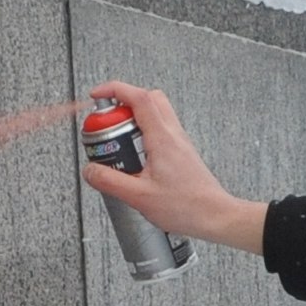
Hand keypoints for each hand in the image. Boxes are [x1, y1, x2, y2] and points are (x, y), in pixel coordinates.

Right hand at [79, 82, 268, 255]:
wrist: (214, 216)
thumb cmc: (187, 206)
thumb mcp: (139, 197)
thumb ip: (110, 181)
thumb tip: (90, 170)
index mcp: (162, 138)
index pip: (138, 97)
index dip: (114, 89)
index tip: (97, 95)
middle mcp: (173, 134)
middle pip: (149, 98)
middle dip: (123, 102)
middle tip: (108, 123)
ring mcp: (179, 141)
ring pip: (156, 113)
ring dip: (134, 119)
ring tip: (120, 143)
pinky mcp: (181, 152)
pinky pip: (160, 130)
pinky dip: (143, 133)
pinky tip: (136, 157)